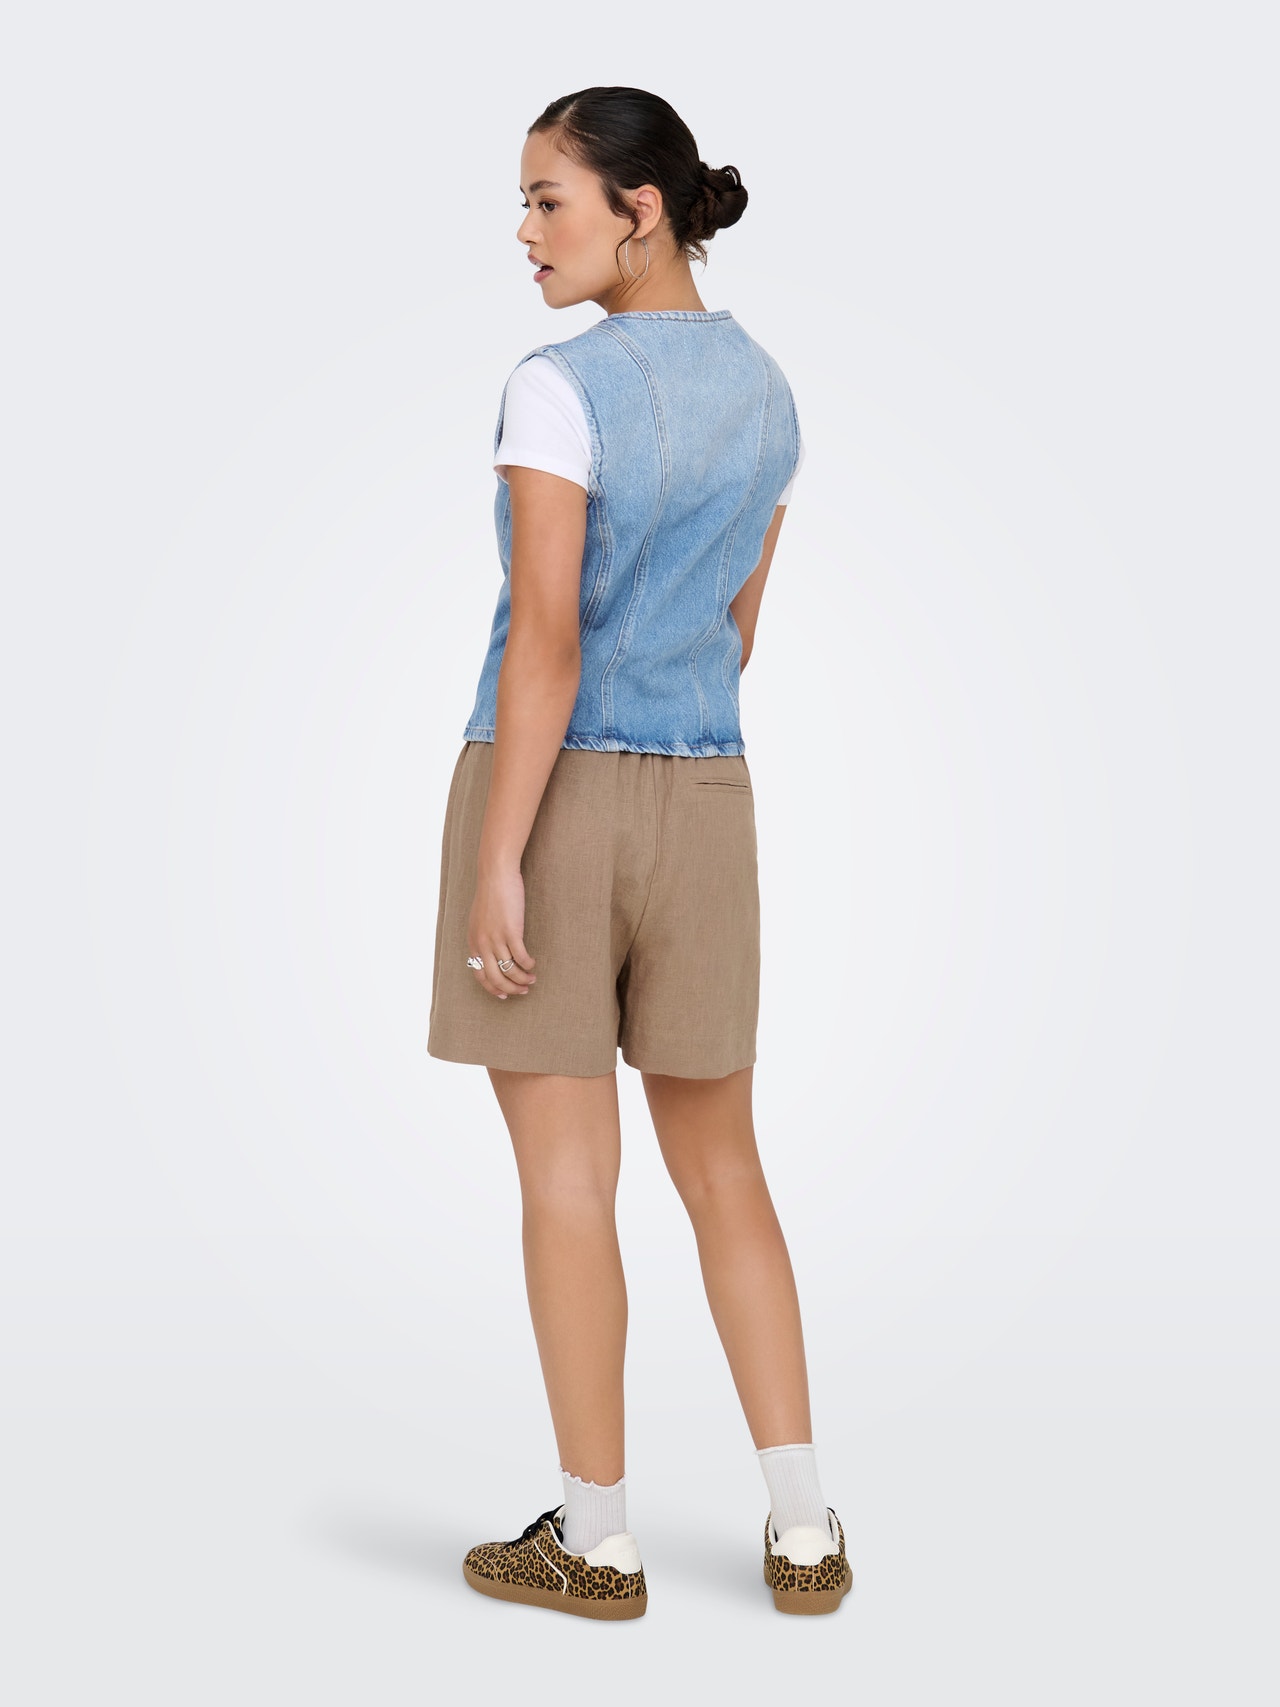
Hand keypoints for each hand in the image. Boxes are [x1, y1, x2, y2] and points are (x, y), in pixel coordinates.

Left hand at [466, 864, 536, 999]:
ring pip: (509, 970)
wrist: (496, 875)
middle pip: (496, 978)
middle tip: (523, 991)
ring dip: (522, 979)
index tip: (504, 995)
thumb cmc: (490, 895)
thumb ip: (482, 937)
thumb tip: (491, 951)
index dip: (493, 988)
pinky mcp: (511, 931)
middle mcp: (482, 944)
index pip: (480, 975)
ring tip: (532, 980)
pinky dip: (528, 964)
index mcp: (474, 942)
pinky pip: (521, 957)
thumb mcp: (479, 920)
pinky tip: (533, 964)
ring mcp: (496, 938)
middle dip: (510, 989)